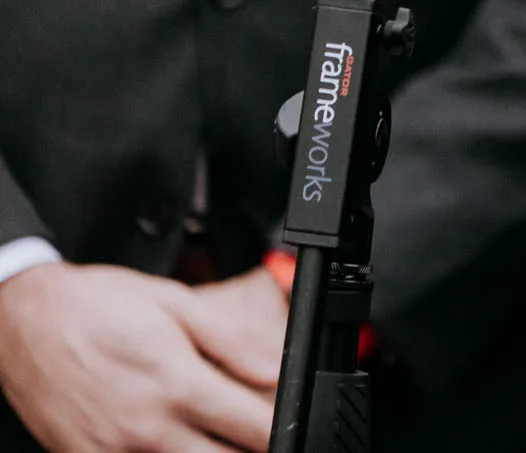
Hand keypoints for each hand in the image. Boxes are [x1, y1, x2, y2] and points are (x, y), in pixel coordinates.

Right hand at [0, 262, 278, 451]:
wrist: (25, 319)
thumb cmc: (98, 306)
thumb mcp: (176, 303)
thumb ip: (232, 340)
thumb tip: (276, 368)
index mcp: (179, 385)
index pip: (255, 430)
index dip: (279, 428)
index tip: (285, 422)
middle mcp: (148, 428)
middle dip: (248, 448)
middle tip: (248, 428)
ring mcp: (114, 452)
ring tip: (211, 432)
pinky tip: (170, 440)